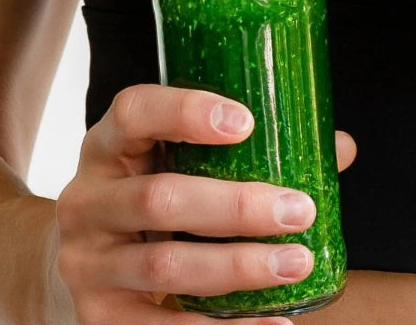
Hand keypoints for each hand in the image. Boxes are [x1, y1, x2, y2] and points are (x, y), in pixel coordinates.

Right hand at [52, 82, 356, 324]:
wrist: (77, 269)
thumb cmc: (146, 200)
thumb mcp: (172, 165)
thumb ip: (241, 152)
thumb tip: (338, 147)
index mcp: (106, 145)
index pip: (134, 111)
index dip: (186, 111)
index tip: (247, 122)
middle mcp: (86, 199)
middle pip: (159, 198)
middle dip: (236, 207)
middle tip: (299, 209)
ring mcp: (86, 263)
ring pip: (166, 266)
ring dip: (239, 268)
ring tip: (297, 262)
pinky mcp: (98, 318)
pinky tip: (274, 323)